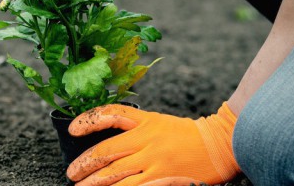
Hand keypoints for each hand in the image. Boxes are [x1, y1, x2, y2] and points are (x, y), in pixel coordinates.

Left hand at [67, 103, 240, 185]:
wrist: (222, 143)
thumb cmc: (188, 135)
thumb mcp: (158, 122)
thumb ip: (134, 128)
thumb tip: (106, 144)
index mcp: (145, 121)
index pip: (111, 115)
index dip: (88, 121)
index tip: (72, 129)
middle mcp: (147, 139)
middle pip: (106, 151)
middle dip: (84, 164)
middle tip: (71, 173)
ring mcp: (155, 161)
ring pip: (115, 175)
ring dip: (94, 183)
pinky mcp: (164, 178)